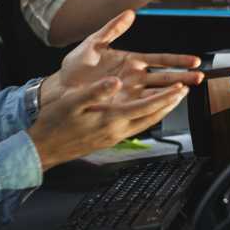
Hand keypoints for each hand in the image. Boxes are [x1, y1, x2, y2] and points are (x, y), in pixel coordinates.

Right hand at [27, 78, 190, 170]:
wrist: (46, 147)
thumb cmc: (56, 122)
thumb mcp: (73, 101)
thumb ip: (96, 91)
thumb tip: (116, 82)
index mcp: (111, 119)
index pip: (146, 107)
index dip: (165, 97)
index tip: (180, 87)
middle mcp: (117, 130)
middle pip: (152, 117)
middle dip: (170, 104)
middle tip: (184, 91)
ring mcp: (114, 136)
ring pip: (145, 123)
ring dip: (160, 110)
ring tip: (171, 100)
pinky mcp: (109, 139)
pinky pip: (135, 126)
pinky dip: (146, 116)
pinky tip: (145, 111)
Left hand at [44, 10, 204, 104]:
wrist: (60, 89)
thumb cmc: (75, 68)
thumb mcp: (93, 43)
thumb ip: (112, 28)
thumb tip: (129, 12)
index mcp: (130, 60)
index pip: (160, 60)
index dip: (177, 60)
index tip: (193, 60)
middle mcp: (134, 76)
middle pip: (164, 77)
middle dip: (183, 76)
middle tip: (199, 77)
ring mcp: (130, 92)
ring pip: (158, 91)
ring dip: (173, 91)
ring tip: (189, 89)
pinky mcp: (123, 105)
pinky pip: (144, 104)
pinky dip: (157, 104)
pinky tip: (168, 104)